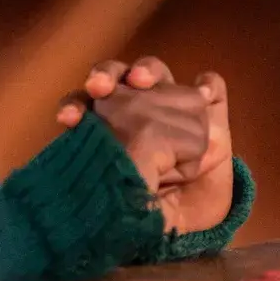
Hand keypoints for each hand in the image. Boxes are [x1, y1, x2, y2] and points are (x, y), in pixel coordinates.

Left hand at [57, 58, 235, 233]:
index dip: (73, 107)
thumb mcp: (125, 205)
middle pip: (113, 75)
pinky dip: (208, 86)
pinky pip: (211, 87)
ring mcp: (171, 101)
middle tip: (98, 88)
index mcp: (104, 124)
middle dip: (103, 76)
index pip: (82, 104)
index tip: (69, 119)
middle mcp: (135, 104)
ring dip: (145, 70)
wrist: (195, 210)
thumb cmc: (148, 206)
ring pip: (153, 71)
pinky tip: (205, 94)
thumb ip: (115, 188)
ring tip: (141, 80)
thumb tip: (108, 181)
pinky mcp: (207, 107)